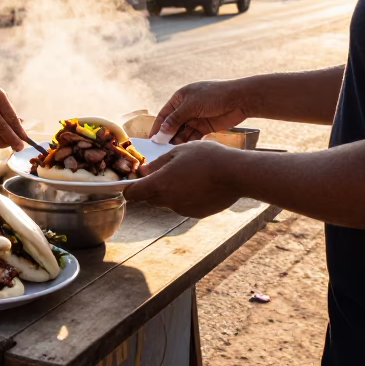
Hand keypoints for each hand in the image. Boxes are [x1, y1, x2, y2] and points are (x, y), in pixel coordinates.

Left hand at [121, 142, 242, 217]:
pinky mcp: (196, 214)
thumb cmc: (206, 157)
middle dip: (150, 189)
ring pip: (167, 202)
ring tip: (183, 176)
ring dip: (168, 193)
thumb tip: (143, 171)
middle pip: (149, 198)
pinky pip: (183, 206)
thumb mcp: (178, 152)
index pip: (134, 193)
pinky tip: (197, 185)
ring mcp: (182, 209)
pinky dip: (184, 198)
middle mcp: (169, 200)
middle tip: (160, 175)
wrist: (235, 174)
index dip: (129, 189)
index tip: (129, 185)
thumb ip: (158, 163)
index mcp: (160, 184)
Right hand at [150, 79, 255, 144]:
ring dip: (178, 141)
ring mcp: (196, 118)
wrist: (240, 99)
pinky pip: (193, 137)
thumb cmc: (214, 96)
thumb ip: (175, 119)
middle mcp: (186, 109)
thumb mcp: (191, 106)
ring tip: (173, 152)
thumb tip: (161, 132)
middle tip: (161, 150)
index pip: (164, 115)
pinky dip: (189, 143)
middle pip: (173, 125)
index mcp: (180, 98)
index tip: (151, 140)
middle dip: (168, 136)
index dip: (157, 127)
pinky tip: (185, 150)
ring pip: (183, 132)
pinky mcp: (205, 127)